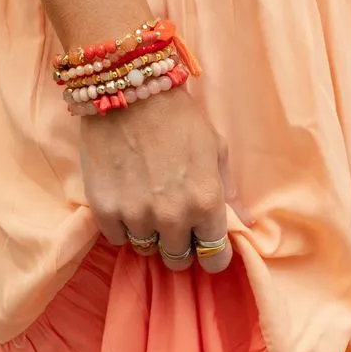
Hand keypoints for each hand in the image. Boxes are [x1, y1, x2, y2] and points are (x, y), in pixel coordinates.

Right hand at [80, 89, 249, 272]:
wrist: (128, 91)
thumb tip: (245, 223)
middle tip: (174, 223)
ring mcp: (136, 215)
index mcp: (206, 203)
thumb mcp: (214, 149)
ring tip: (147, 204)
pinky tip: (126, 200)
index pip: (215, 258)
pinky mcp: (105, 210)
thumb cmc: (178, 117)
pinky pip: (117, 238)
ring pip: (146, 249)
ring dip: (149, 233)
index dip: (212, 254)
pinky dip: (122, 225)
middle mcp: (172, 216)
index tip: (205, 245)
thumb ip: (228, 192)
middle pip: (177, 260)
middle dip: (179, 245)